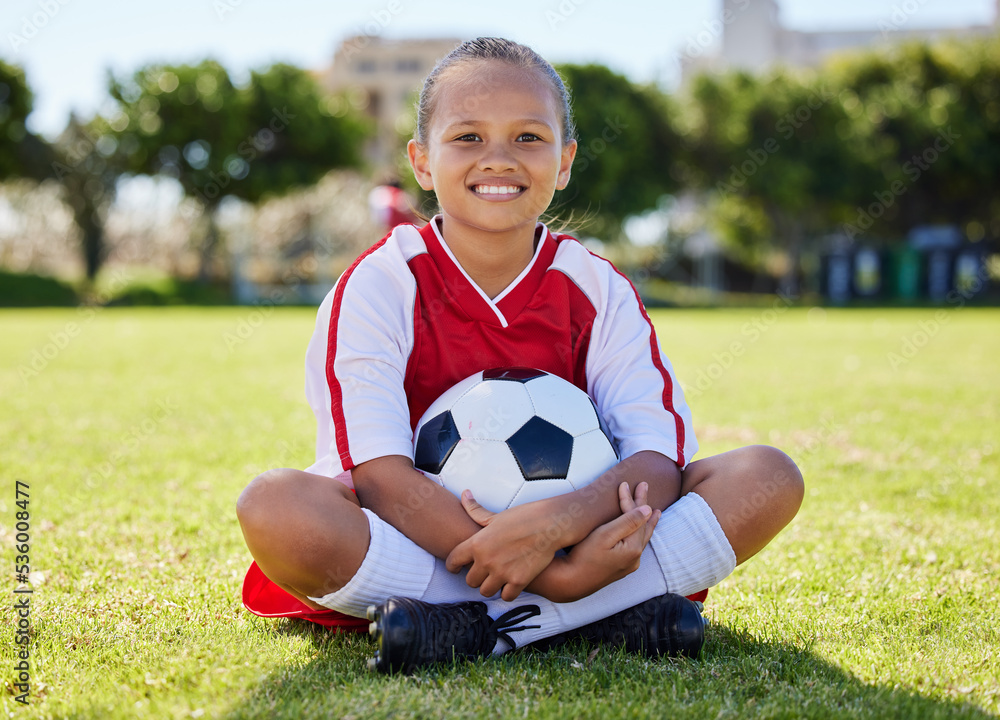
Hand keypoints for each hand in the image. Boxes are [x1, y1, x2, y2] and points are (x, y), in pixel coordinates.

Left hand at [445, 490, 577, 601]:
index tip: (456, 568)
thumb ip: (476, 510)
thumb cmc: (523, 517)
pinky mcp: (518, 581)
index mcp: (477, 543)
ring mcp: (502, 572)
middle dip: (476, 577)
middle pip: (470, 581)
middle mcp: (486, 560)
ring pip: (485, 591)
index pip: (453, 561)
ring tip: (497, 579)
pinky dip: (508, 592)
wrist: (548, 524)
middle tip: (484, 572)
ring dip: (490, 586)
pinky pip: (506, 597)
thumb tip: (464, 494)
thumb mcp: (495, 515)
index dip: (452, 566)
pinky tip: (511, 584)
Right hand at [537, 481, 659, 602]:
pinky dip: (639, 534)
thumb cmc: (584, 556)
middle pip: (642, 526)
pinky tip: (640, 533)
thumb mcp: (604, 535)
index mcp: (633, 549)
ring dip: (647, 523)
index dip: (630, 499)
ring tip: (656, 513)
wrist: (571, 582)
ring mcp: (629, 565)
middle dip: (643, 506)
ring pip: (641, 538)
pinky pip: (636, 546)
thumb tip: (648, 510)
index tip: (624, 483)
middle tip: (645, 487)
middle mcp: (635, 558)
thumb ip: (627, 522)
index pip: (635, 517)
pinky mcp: (621, 568)